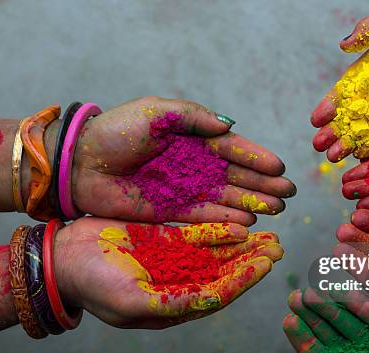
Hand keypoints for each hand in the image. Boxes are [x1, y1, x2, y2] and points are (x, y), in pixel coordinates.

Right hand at [53, 217, 282, 328]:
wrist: (65, 256)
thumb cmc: (93, 284)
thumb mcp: (131, 300)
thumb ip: (173, 302)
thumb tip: (212, 300)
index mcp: (174, 305)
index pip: (219, 293)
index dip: (245, 279)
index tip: (267, 264)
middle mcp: (180, 283)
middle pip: (226, 273)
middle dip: (252, 261)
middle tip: (278, 247)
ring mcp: (174, 260)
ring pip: (218, 254)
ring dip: (243, 246)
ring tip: (270, 236)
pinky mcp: (166, 239)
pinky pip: (199, 236)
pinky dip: (220, 231)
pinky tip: (241, 224)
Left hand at [70, 96, 295, 225]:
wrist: (81, 163)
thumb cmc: (117, 131)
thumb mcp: (157, 112)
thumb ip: (193, 117)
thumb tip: (228, 126)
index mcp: (192, 138)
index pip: (232, 149)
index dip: (256, 159)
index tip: (279, 168)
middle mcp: (193, 165)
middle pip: (235, 177)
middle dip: (262, 185)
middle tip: (288, 195)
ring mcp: (184, 190)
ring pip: (225, 198)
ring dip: (251, 204)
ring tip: (276, 210)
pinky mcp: (171, 212)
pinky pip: (204, 217)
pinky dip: (225, 221)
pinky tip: (247, 224)